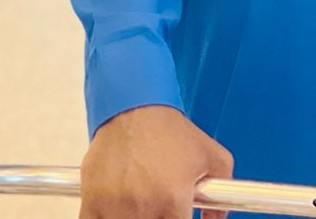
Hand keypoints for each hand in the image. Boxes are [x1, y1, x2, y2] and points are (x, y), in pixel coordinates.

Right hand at [80, 105, 233, 218]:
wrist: (134, 107)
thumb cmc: (168, 131)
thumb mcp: (210, 154)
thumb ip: (223, 189)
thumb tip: (216, 217)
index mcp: (173, 200)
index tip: (178, 217)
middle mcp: (144, 207)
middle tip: (159, 207)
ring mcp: (115, 208)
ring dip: (133, 218)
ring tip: (139, 205)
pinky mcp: (92, 203)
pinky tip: (116, 211)